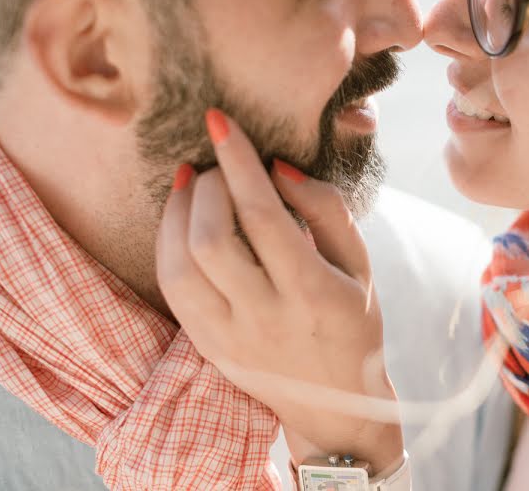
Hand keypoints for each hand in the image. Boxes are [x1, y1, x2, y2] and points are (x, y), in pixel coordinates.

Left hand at [156, 109, 402, 471]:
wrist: (335, 407)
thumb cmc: (354, 324)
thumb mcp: (360, 265)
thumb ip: (326, 211)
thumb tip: (280, 168)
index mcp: (312, 293)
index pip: (263, 216)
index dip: (238, 163)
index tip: (220, 123)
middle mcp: (266, 317)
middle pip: (211, 240)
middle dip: (208, 187)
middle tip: (220, 166)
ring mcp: (230, 338)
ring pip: (180, 266)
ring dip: (178, 213)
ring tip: (193, 185)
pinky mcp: (208, 347)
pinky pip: (172, 290)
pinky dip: (168, 244)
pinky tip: (182, 220)